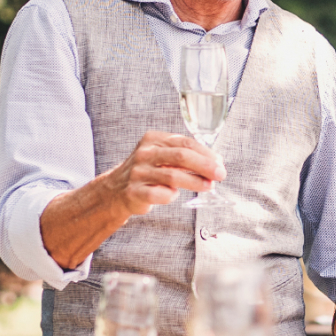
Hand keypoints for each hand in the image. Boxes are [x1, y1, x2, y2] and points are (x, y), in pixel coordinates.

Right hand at [108, 131, 225, 215]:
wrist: (115, 190)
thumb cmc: (147, 172)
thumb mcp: (162, 156)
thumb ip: (185, 156)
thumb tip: (215, 163)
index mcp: (153, 139)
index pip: (185, 142)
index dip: (206, 153)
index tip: (220, 163)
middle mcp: (144, 153)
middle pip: (181, 156)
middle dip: (205, 166)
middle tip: (220, 175)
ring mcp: (138, 172)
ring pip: (173, 176)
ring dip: (195, 182)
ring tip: (208, 186)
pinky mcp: (134, 192)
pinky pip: (161, 194)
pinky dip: (172, 196)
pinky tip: (174, 195)